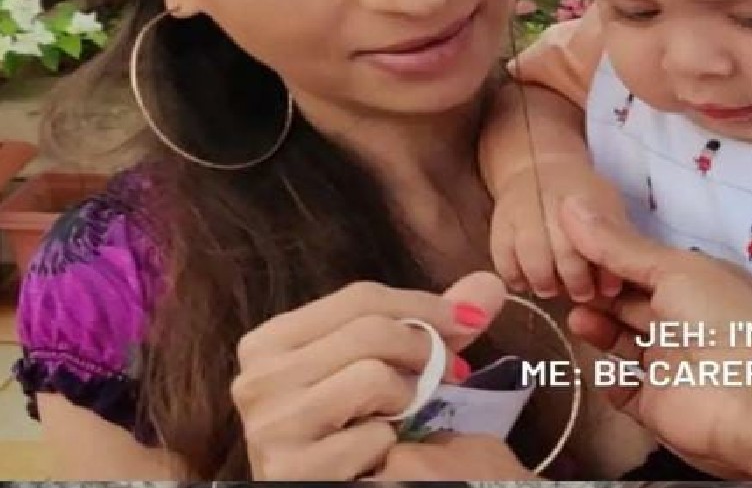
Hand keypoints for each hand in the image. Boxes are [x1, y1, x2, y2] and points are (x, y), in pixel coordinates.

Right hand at [232, 274, 506, 478]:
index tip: (468, 321)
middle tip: (451, 374)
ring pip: (373, 376)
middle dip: (425, 350)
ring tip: (398, 416)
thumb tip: (491, 284)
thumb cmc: (351, 427)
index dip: (424, 305)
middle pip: (369, 332)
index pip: (360, 297)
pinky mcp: (290, 470)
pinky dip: (389, 446)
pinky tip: (376, 456)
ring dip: (404, 400)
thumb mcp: (382, 366)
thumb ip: (430, 325)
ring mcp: (270, 427)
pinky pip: (372, 436)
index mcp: (269, 342)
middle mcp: (257, 379)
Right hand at [490, 159, 624, 301]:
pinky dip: (515, 277)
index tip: (608, 287)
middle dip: (575, 280)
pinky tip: (527, 283)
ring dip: (544, 281)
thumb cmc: (581, 197)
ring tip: (553, 289)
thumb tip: (612, 286)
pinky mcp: (498, 226)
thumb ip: (615, 242)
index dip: (602, 268)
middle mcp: (551, 199)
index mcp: (585, 195)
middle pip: (564, 249)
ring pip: (532, 255)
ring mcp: (520, 211)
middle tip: (582, 293)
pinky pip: (503, 259)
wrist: (537, 169)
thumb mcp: (609, 207)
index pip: (596, 236)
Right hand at [558, 196, 751, 479]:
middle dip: (600, 290)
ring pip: (624, 341)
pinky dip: (609, 378)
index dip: (610, 256)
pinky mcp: (656, 404)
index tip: (572, 245)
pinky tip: (597, 363)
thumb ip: (619, 245)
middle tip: (567, 280)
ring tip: (576, 315)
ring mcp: (670, 363)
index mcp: (698, 283)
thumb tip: (569, 203)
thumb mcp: (675, 269)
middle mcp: (685, 320)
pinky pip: (624, 389)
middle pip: (631, 301)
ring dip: (599, 327)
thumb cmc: (722, 319)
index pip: (644, 264)